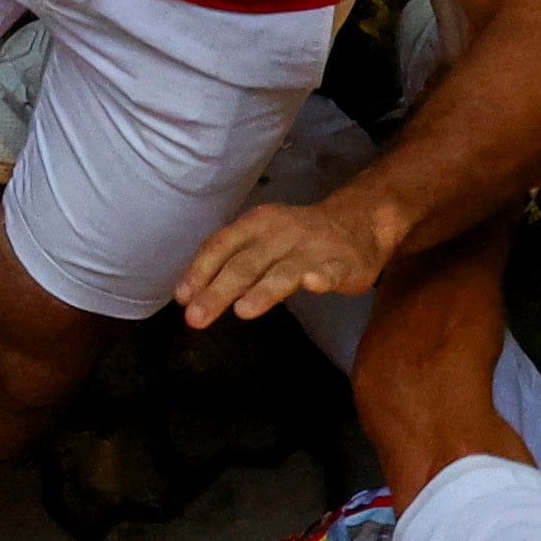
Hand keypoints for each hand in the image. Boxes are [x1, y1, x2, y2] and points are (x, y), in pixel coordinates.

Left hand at [177, 188, 401, 327]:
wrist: (358, 222)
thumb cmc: (297, 238)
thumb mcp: (261, 241)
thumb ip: (231, 262)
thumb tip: (192, 294)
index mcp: (255, 224)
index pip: (220, 245)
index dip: (199, 271)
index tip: (182, 297)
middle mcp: (280, 233)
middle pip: (245, 263)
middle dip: (218, 291)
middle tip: (196, 318)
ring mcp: (312, 248)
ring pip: (284, 270)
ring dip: (262, 290)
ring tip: (242, 311)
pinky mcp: (343, 263)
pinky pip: (330, 271)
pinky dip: (320, 277)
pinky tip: (312, 285)